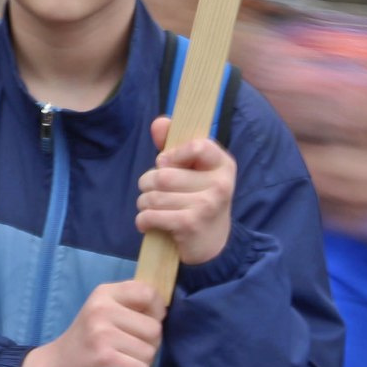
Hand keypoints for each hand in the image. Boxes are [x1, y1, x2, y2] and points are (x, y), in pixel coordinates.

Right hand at [18, 279, 163, 366]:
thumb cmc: (88, 339)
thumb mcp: (104, 311)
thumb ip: (131, 306)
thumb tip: (165, 310)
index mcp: (105, 293)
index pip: (148, 292)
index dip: (156, 311)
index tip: (144, 324)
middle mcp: (102, 308)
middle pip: (154, 328)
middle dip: (149, 344)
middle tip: (128, 349)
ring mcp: (102, 333)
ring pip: (150, 351)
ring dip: (141, 363)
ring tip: (122, 360)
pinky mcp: (104, 358)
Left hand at [137, 115, 236, 266]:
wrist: (212, 244)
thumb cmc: (197, 199)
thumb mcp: (192, 171)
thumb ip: (174, 145)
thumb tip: (159, 122)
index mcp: (223, 165)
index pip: (197, 146)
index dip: (172, 155)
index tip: (166, 164)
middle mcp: (220, 184)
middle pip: (163, 174)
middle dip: (148, 183)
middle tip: (155, 192)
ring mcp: (207, 205)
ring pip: (153, 196)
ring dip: (144, 203)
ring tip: (152, 208)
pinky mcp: (191, 224)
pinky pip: (151, 215)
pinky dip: (143, 220)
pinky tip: (148, 222)